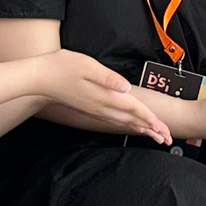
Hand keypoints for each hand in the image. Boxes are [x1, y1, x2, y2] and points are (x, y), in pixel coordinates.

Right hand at [34, 50, 172, 143]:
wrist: (38, 78)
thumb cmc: (61, 67)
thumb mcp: (87, 66)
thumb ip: (108, 78)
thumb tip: (126, 88)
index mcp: (103, 97)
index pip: (133, 109)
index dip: (151, 118)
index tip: (164, 129)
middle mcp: (100, 107)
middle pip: (131, 120)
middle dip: (150, 129)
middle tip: (167, 139)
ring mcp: (94, 108)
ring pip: (122, 122)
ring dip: (140, 128)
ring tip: (154, 135)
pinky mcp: (89, 107)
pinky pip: (113, 119)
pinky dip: (126, 123)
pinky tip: (128, 123)